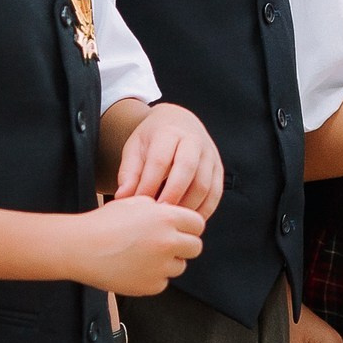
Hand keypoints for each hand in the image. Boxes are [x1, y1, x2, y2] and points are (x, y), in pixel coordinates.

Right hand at [70, 196, 204, 295]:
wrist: (81, 248)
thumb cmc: (104, 223)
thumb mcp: (135, 202)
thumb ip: (161, 209)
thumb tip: (176, 217)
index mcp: (167, 218)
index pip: (198, 224)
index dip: (189, 226)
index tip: (181, 229)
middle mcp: (168, 242)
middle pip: (195, 247)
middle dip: (184, 245)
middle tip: (166, 244)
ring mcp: (161, 266)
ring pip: (180, 266)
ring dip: (168, 262)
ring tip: (144, 255)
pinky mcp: (151, 286)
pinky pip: (163, 282)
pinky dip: (153, 277)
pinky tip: (135, 267)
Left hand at [114, 103, 225, 219]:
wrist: (178, 122)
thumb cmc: (153, 140)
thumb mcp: (135, 149)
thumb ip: (129, 173)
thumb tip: (123, 198)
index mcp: (169, 132)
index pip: (160, 160)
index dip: (150, 185)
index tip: (141, 204)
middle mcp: (193, 140)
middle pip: (187, 170)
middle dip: (172, 195)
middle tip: (159, 214)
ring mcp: (210, 154)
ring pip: (204, 184)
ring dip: (188, 206)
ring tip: (171, 219)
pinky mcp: (219, 168)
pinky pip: (215, 193)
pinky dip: (203, 210)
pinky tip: (188, 219)